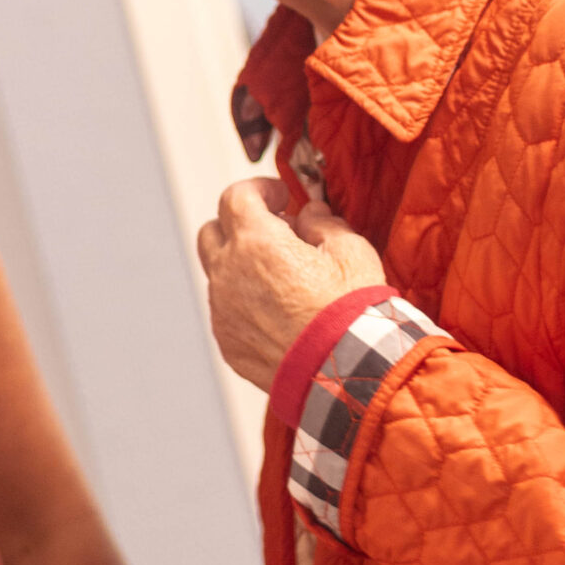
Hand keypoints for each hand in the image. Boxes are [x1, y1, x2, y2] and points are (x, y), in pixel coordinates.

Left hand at [197, 179, 384, 390]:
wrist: (344, 374)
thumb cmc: (351, 313)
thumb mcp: (351, 252)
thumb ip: (324, 223)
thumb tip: (311, 215)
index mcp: (256, 243)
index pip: (236, 197)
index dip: (258, 190)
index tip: (280, 198)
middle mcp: (229, 274)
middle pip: (213, 231)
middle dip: (239, 225)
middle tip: (274, 231)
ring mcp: (223, 311)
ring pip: (218, 274)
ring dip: (241, 266)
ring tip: (281, 276)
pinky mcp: (227, 342)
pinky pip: (226, 311)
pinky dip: (244, 302)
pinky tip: (278, 312)